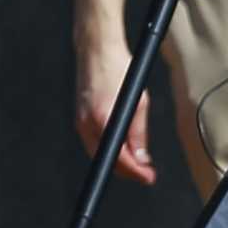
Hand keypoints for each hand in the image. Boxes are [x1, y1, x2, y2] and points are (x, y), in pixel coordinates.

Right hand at [75, 38, 154, 184]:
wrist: (97, 50)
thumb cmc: (117, 68)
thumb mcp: (139, 101)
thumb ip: (139, 132)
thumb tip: (142, 156)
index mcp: (103, 119)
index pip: (119, 158)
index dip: (135, 172)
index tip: (148, 176)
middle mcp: (87, 123)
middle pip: (106, 161)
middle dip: (127, 170)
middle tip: (146, 172)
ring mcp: (80, 121)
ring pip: (99, 153)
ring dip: (118, 160)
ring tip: (137, 162)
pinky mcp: (79, 118)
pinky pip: (93, 142)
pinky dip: (108, 148)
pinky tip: (121, 146)